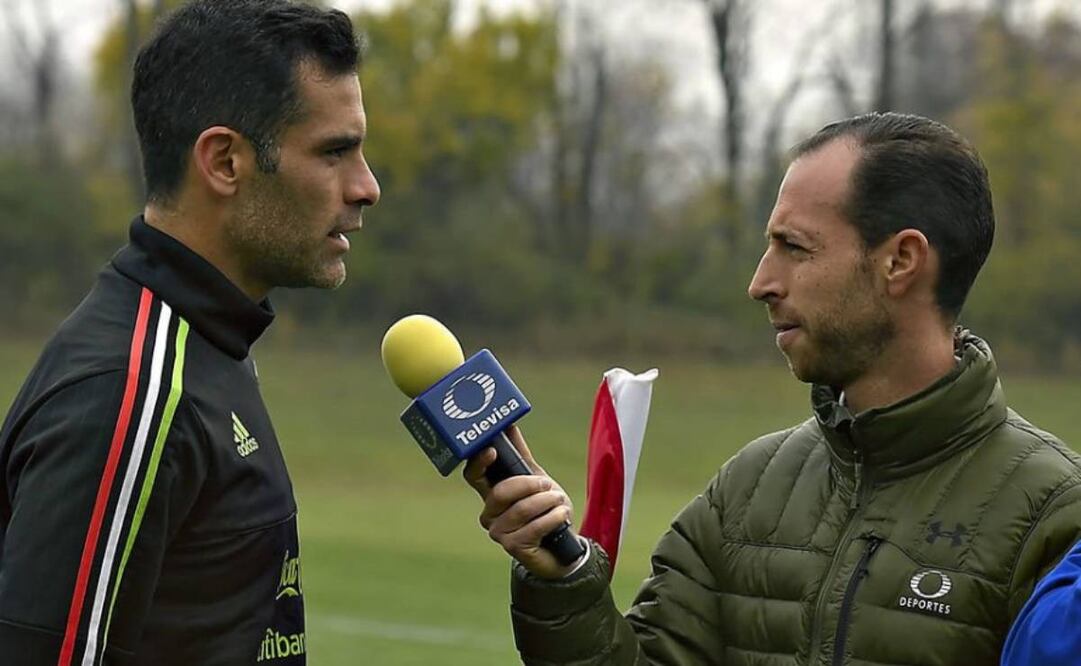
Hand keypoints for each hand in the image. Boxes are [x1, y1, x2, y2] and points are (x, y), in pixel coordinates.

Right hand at [463, 425, 580, 578]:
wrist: (563, 547)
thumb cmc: (546, 511)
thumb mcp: (536, 479)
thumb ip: (521, 455)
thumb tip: (510, 425)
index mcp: (490, 494)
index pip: (473, 475)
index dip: (479, 462)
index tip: (492, 451)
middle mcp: (489, 513)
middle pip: (500, 492)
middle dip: (529, 484)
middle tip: (547, 483)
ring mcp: (499, 532)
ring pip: (520, 509)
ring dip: (546, 500)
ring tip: (559, 500)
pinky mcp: (513, 548)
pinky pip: (534, 526)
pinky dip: (553, 516)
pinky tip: (562, 515)